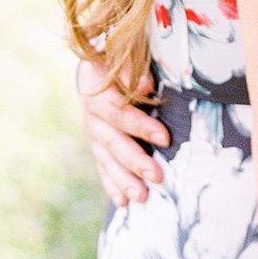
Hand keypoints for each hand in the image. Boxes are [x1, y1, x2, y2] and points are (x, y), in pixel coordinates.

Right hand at [76, 58, 169, 205]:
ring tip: (142, 197)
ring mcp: (92, 133)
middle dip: (135, 160)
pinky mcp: (96, 146)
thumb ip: (132, 69)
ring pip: (106, 159)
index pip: (119, 112)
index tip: (165, 138)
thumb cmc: (121, 60)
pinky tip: (122, 202)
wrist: (97, 68)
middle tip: (158, 176)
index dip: (140, 126)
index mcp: (98, 91)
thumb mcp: (125, 56)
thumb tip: (145, 85)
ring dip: (124, 180)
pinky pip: (102, 167)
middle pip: (113, 141)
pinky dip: (112, 185)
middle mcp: (91, 115)